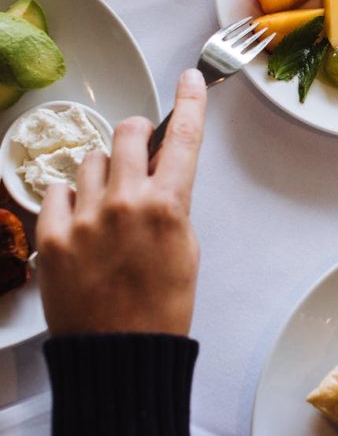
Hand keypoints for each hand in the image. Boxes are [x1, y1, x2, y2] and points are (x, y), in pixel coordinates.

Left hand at [36, 69, 206, 336]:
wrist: (120, 355)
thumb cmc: (161, 308)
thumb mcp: (185, 249)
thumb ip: (173, 201)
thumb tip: (161, 169)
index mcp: (168, 207)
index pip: (183, 138)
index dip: (189, 102)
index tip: (189, 79)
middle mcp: (125, 204)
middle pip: (127, 133)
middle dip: (135, 136)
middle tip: (136, 152)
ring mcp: (85, 219)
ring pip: (89, 160)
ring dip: (101, 173)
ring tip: (105, 208)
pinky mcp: (51, 238)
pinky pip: (56, 192)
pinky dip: (68, 202)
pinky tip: (80, 226)